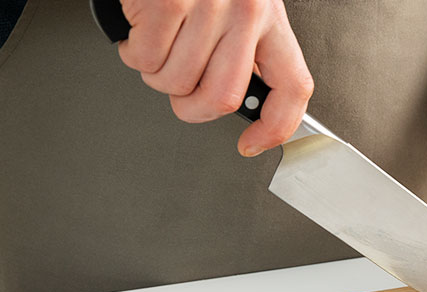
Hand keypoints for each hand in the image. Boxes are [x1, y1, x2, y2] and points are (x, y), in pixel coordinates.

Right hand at [115, 0, 312, 155]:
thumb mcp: (243, 5)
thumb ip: (247, 50)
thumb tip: (241, 102)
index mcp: (271, 18)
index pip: (294, 86)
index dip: (277, 127)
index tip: (254, 143)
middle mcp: (246, 12)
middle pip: (223, 99)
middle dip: (191, 108)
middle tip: (180, 90)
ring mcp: (207, 6)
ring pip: (176, 82)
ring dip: (157, 76)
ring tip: (157, 47)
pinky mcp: (167, 1)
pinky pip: (144, 58)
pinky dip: (133, 52)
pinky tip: (139, 29)